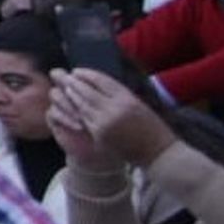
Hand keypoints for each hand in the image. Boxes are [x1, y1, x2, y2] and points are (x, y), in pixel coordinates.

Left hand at [53, 69, 176, 167]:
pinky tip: (72, 106)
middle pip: (88, 92)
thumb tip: (98, 85)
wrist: (158, 152)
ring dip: (73, 96)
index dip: (87, 75)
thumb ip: (119, 95)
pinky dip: (77, 111)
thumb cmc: (152, 127)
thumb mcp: (138, 104)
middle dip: (75, 84)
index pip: (102, 81)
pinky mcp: (99, 134)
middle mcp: (115, 108)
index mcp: (127, 98)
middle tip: (66, 78)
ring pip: (83, 105)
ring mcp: (105, 122)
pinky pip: (84, 119)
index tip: (77, 71)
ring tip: (65, 89)